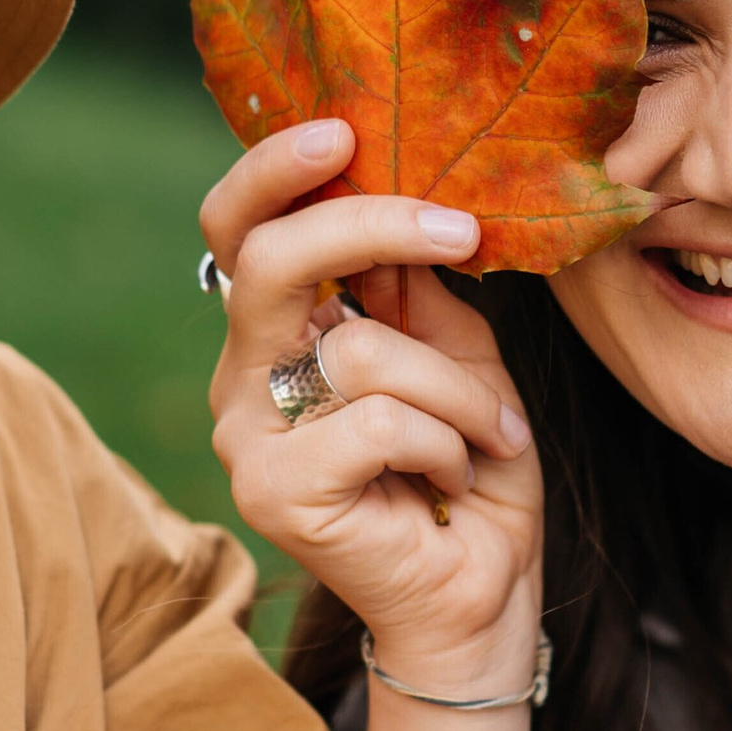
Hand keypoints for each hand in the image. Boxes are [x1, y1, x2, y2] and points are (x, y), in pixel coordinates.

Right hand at [201, 120, 544, 689]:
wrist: (476, 601)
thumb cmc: (468, 472)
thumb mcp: (459, 355)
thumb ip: (418, 284)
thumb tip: (407, 195)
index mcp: (280, 333)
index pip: (240, 230)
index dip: (274, 172)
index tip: (342, 130)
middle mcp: (244, 378)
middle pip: (267, 262)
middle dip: (365, 225)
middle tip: (454, 228)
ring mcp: (248, 438)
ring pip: (360, 349)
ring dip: (459, 389)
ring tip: (490, 435)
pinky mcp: (273, 492)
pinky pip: (378, 420)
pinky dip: (446, 441)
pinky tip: (454, 479)